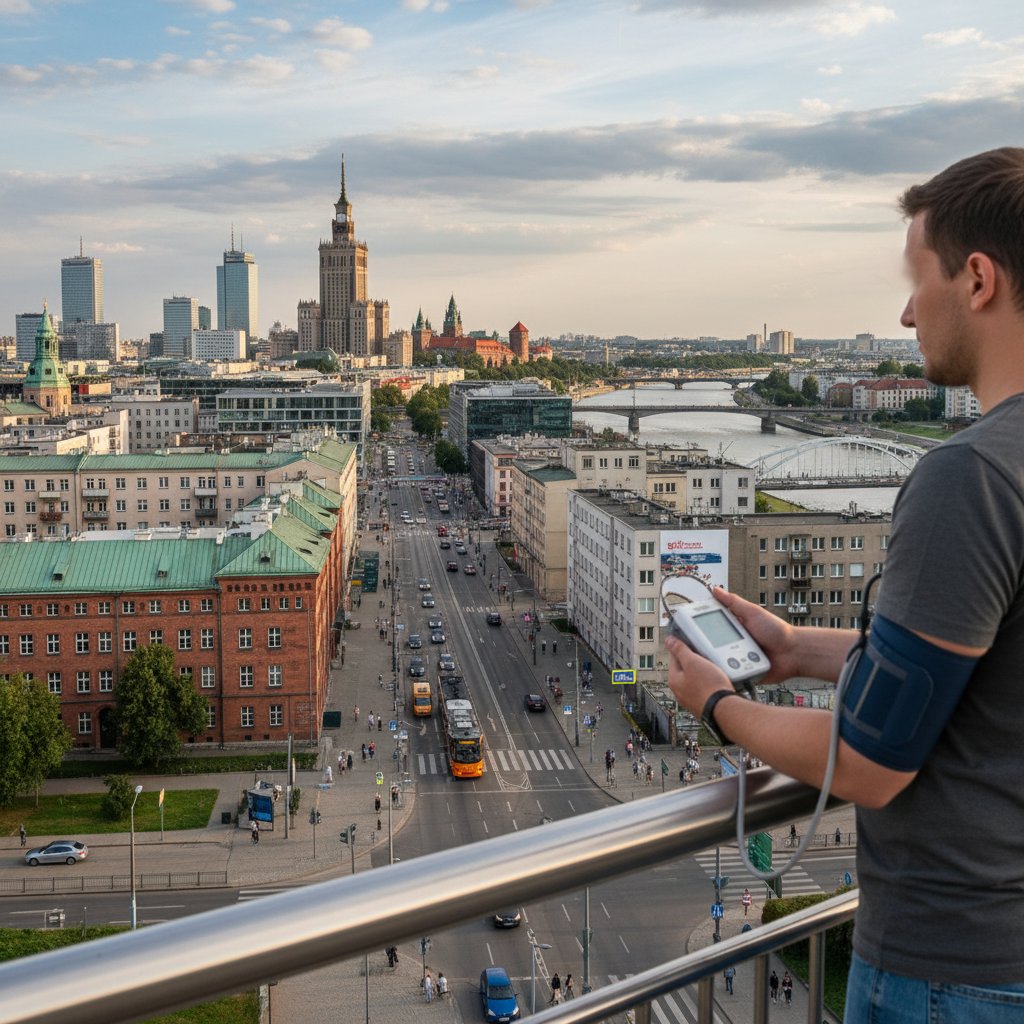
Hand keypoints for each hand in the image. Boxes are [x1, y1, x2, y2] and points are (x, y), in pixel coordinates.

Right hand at [664, 588, 799, 716]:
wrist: (795, 654)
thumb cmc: (778, 631)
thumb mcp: (753, 613)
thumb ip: (734, 603)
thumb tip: (714, 590)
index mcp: (733, 628)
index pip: (710, 627)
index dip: (697, 628)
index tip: (683, 628)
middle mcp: (732, 643)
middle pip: (710, 646)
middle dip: (701, 648)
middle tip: (688, 648)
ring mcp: (737, 659)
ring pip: (717, 662)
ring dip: (712, 662)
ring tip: (703, 662)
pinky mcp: (742, 673)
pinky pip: (728, 674)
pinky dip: (724, 674)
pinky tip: (717, 674)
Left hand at [665, 633, 731, 716]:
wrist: (725, 709)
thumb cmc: (709, 687)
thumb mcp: (692, 662)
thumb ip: (680, 650)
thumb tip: (669, 641)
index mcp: (674, 680)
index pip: (674, 657)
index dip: (683, 647)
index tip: (691, 642)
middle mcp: (680, 691)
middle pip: (685, 669)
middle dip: (695, 661)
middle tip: (705, 656)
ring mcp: (691, 699)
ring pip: (695, 679)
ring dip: (703, 672)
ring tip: (714, 668)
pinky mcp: (703, 703)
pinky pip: (704, 688)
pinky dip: (709, 682)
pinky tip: (717, 681)